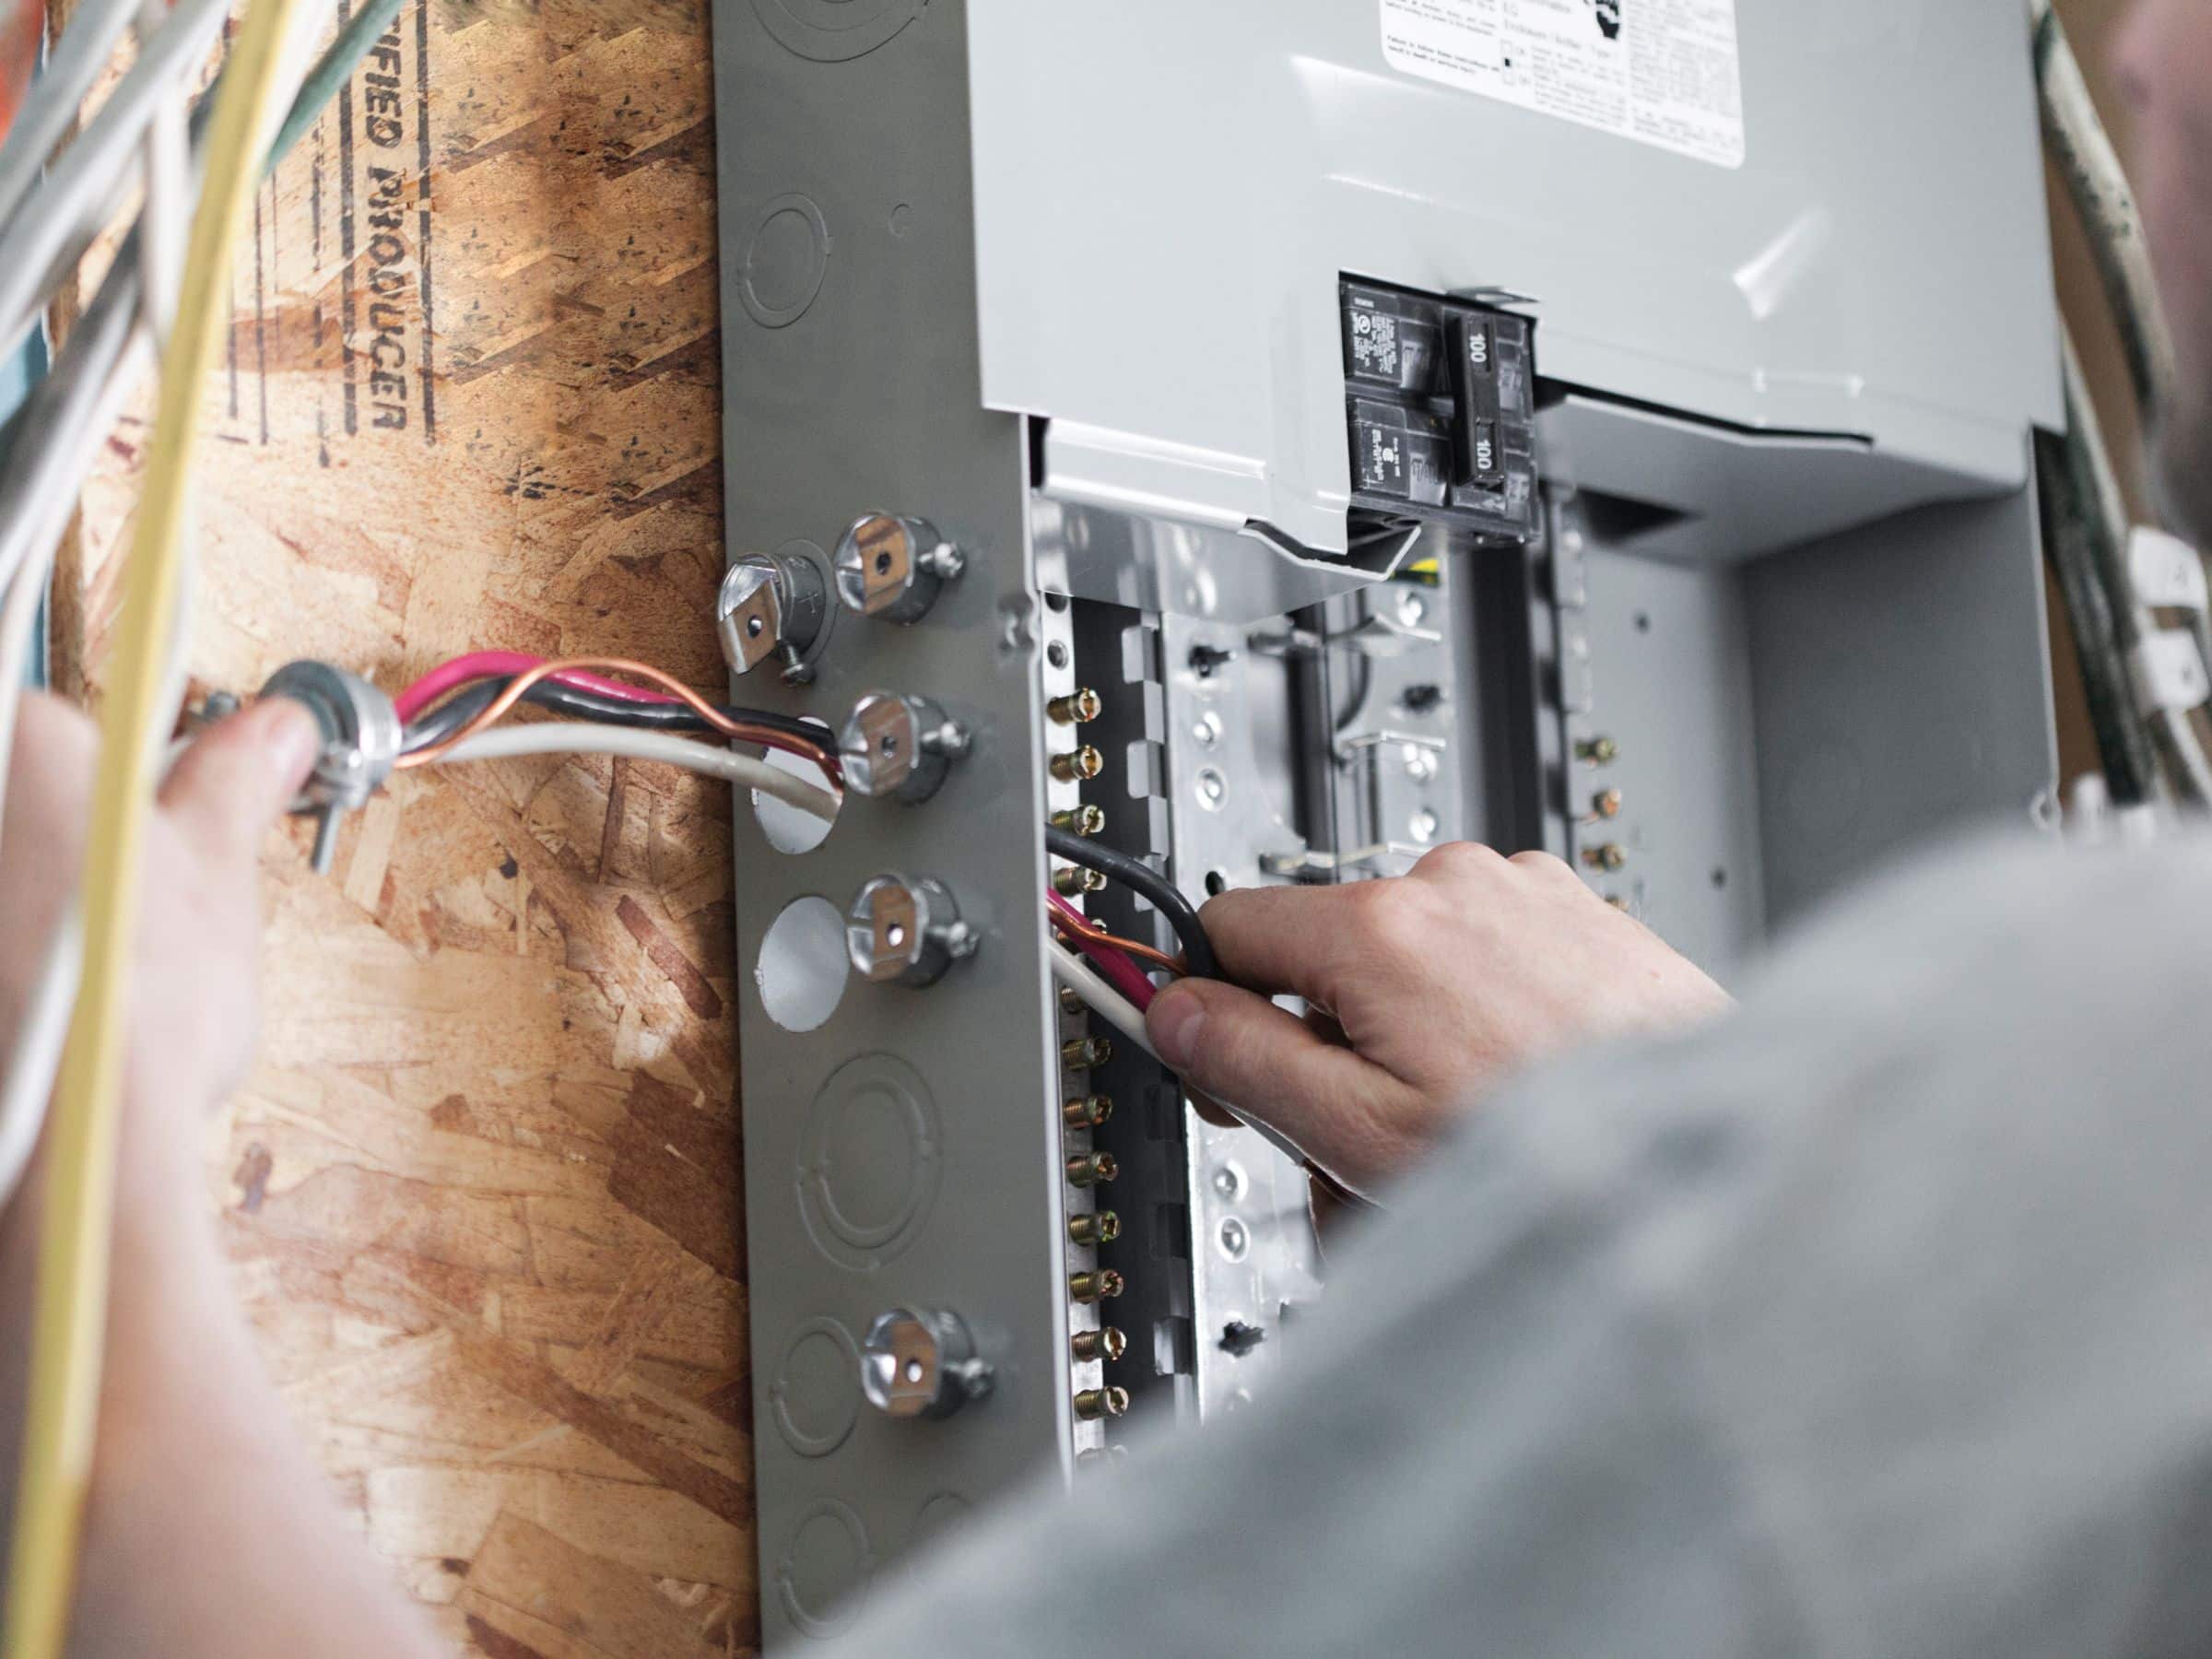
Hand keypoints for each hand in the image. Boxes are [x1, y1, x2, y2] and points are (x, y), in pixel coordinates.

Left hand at [0, 694, 450, 1658]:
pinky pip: (13, 965)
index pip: (62, 733)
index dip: (121, 791)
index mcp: (21, 746)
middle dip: (78, 858)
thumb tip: (274, 728)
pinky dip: (32, 983)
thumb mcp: (217, 871)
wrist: (77, 1141)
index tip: (153, 832)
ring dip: (53, 923)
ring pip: (20, 899)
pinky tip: (53, 1023)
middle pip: (32, 817)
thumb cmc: (137, 1003)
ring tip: (90, 983)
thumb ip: (235, 780)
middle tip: (123, 916)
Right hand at [1144, 844, 1731, 1200]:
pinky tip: (1515, 1092)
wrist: (1718, 1151)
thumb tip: (1175, 1015)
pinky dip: (1479, 1020)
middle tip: (1357, 1141)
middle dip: (1322, 1046)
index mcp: (1378, 923)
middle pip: (1321, 954)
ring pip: (1406, 964)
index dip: (1210, 1006)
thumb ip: (1247, 1063)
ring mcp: (1525, 892)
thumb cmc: (1562, 1154)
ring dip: (1405, 1041)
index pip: (1226, 924)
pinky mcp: (1581, 916)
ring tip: (1456, 1133)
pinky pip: (1485, 958)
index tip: (1211, 1054)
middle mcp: (1450, 880)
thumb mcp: (1360, 1133)